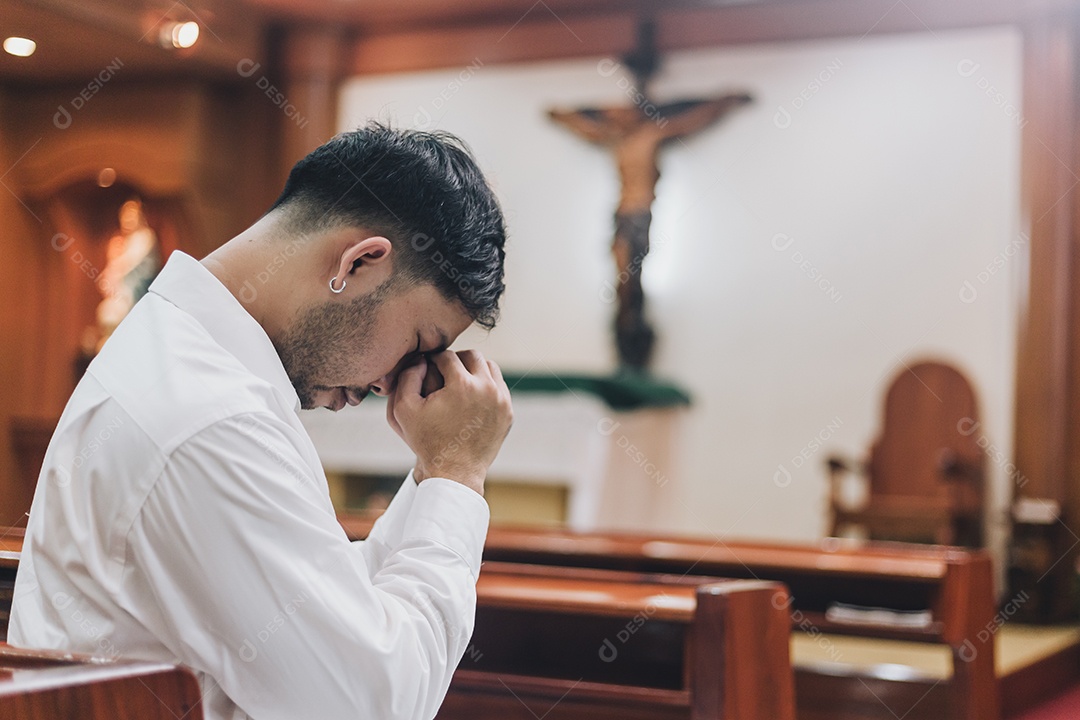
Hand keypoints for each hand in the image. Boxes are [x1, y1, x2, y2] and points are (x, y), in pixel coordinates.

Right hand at [386, 350, 512, 494]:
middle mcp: (487, 389)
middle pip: (472, 357)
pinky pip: (498, 387)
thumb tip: (421, 359)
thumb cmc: (426, 442)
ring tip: (457, 382)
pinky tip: (470, 396)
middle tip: (443, 371)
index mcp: (463, 385)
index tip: (427, 369)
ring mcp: (501, 401)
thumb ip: (407, 376)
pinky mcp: (508, 412)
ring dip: (473, 370)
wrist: (454, 472)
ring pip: (490, 368)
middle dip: (456, 361)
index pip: (447, 357)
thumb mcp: (403, 409)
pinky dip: (485, 386)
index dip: (433, 361)